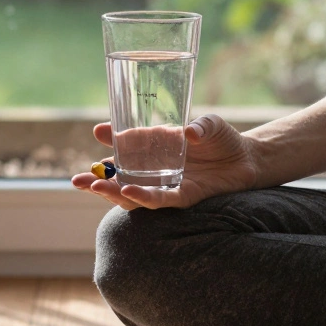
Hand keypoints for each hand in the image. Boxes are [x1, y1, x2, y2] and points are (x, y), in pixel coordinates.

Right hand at [70, 114, 258, 210]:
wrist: (247, 159)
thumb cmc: (223, 138)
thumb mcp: (210, 124)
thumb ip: (200, 126)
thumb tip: (188, 134)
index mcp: (154, 145)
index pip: (126, 145)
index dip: (110, 140)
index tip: (97, 132)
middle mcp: (156, 168)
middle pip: (120, 178)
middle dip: (97, 180)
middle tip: (78, 180)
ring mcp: (167, 184)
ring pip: (133, 194)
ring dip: (113, 193)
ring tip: (94, 187)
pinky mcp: (184, 197)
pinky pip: (161, 200)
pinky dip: (145, 197)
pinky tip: (129, 192)